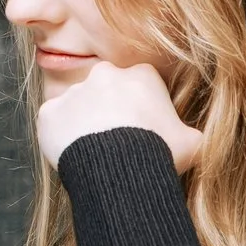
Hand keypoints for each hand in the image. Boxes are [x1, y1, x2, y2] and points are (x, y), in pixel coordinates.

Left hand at [35, 61, 203, 173]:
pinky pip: (54, 121)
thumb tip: (196, 139)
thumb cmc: (160, 154)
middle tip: (116, 142)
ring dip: (84, 123)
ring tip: (95, 153)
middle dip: (110, 110)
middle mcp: (104, 74)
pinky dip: (60, 135)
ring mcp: (73, 91)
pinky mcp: (49, 112)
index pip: (141, 84)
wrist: (119, 171)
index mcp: (140, 75)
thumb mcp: (192, 143)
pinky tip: (73, 155)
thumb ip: (193, 134)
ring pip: (78, 106)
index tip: (143, 130)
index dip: (142, 108)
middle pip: (106, 90)